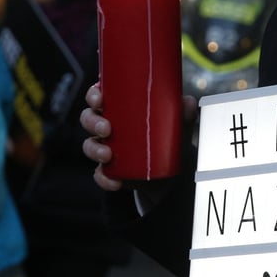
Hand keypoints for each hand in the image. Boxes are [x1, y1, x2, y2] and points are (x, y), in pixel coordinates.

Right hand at [80, 84, 200, 192]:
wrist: (173, 170)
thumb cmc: (168, 136)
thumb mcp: (177, 123)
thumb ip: (184, 112)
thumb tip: (188, 103)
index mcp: (118, 107)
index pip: (98, 95)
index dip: (93, 95)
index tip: (100, 99)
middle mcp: (108, 125)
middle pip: (88, 118)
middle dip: (92, 122)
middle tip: (106, 128)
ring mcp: (106, 148)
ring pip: (90, 145)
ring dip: (95, 149)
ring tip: (108, 154)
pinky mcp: (111, 171)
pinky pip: (100, 174)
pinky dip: (104, 178)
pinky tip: (115, 181)